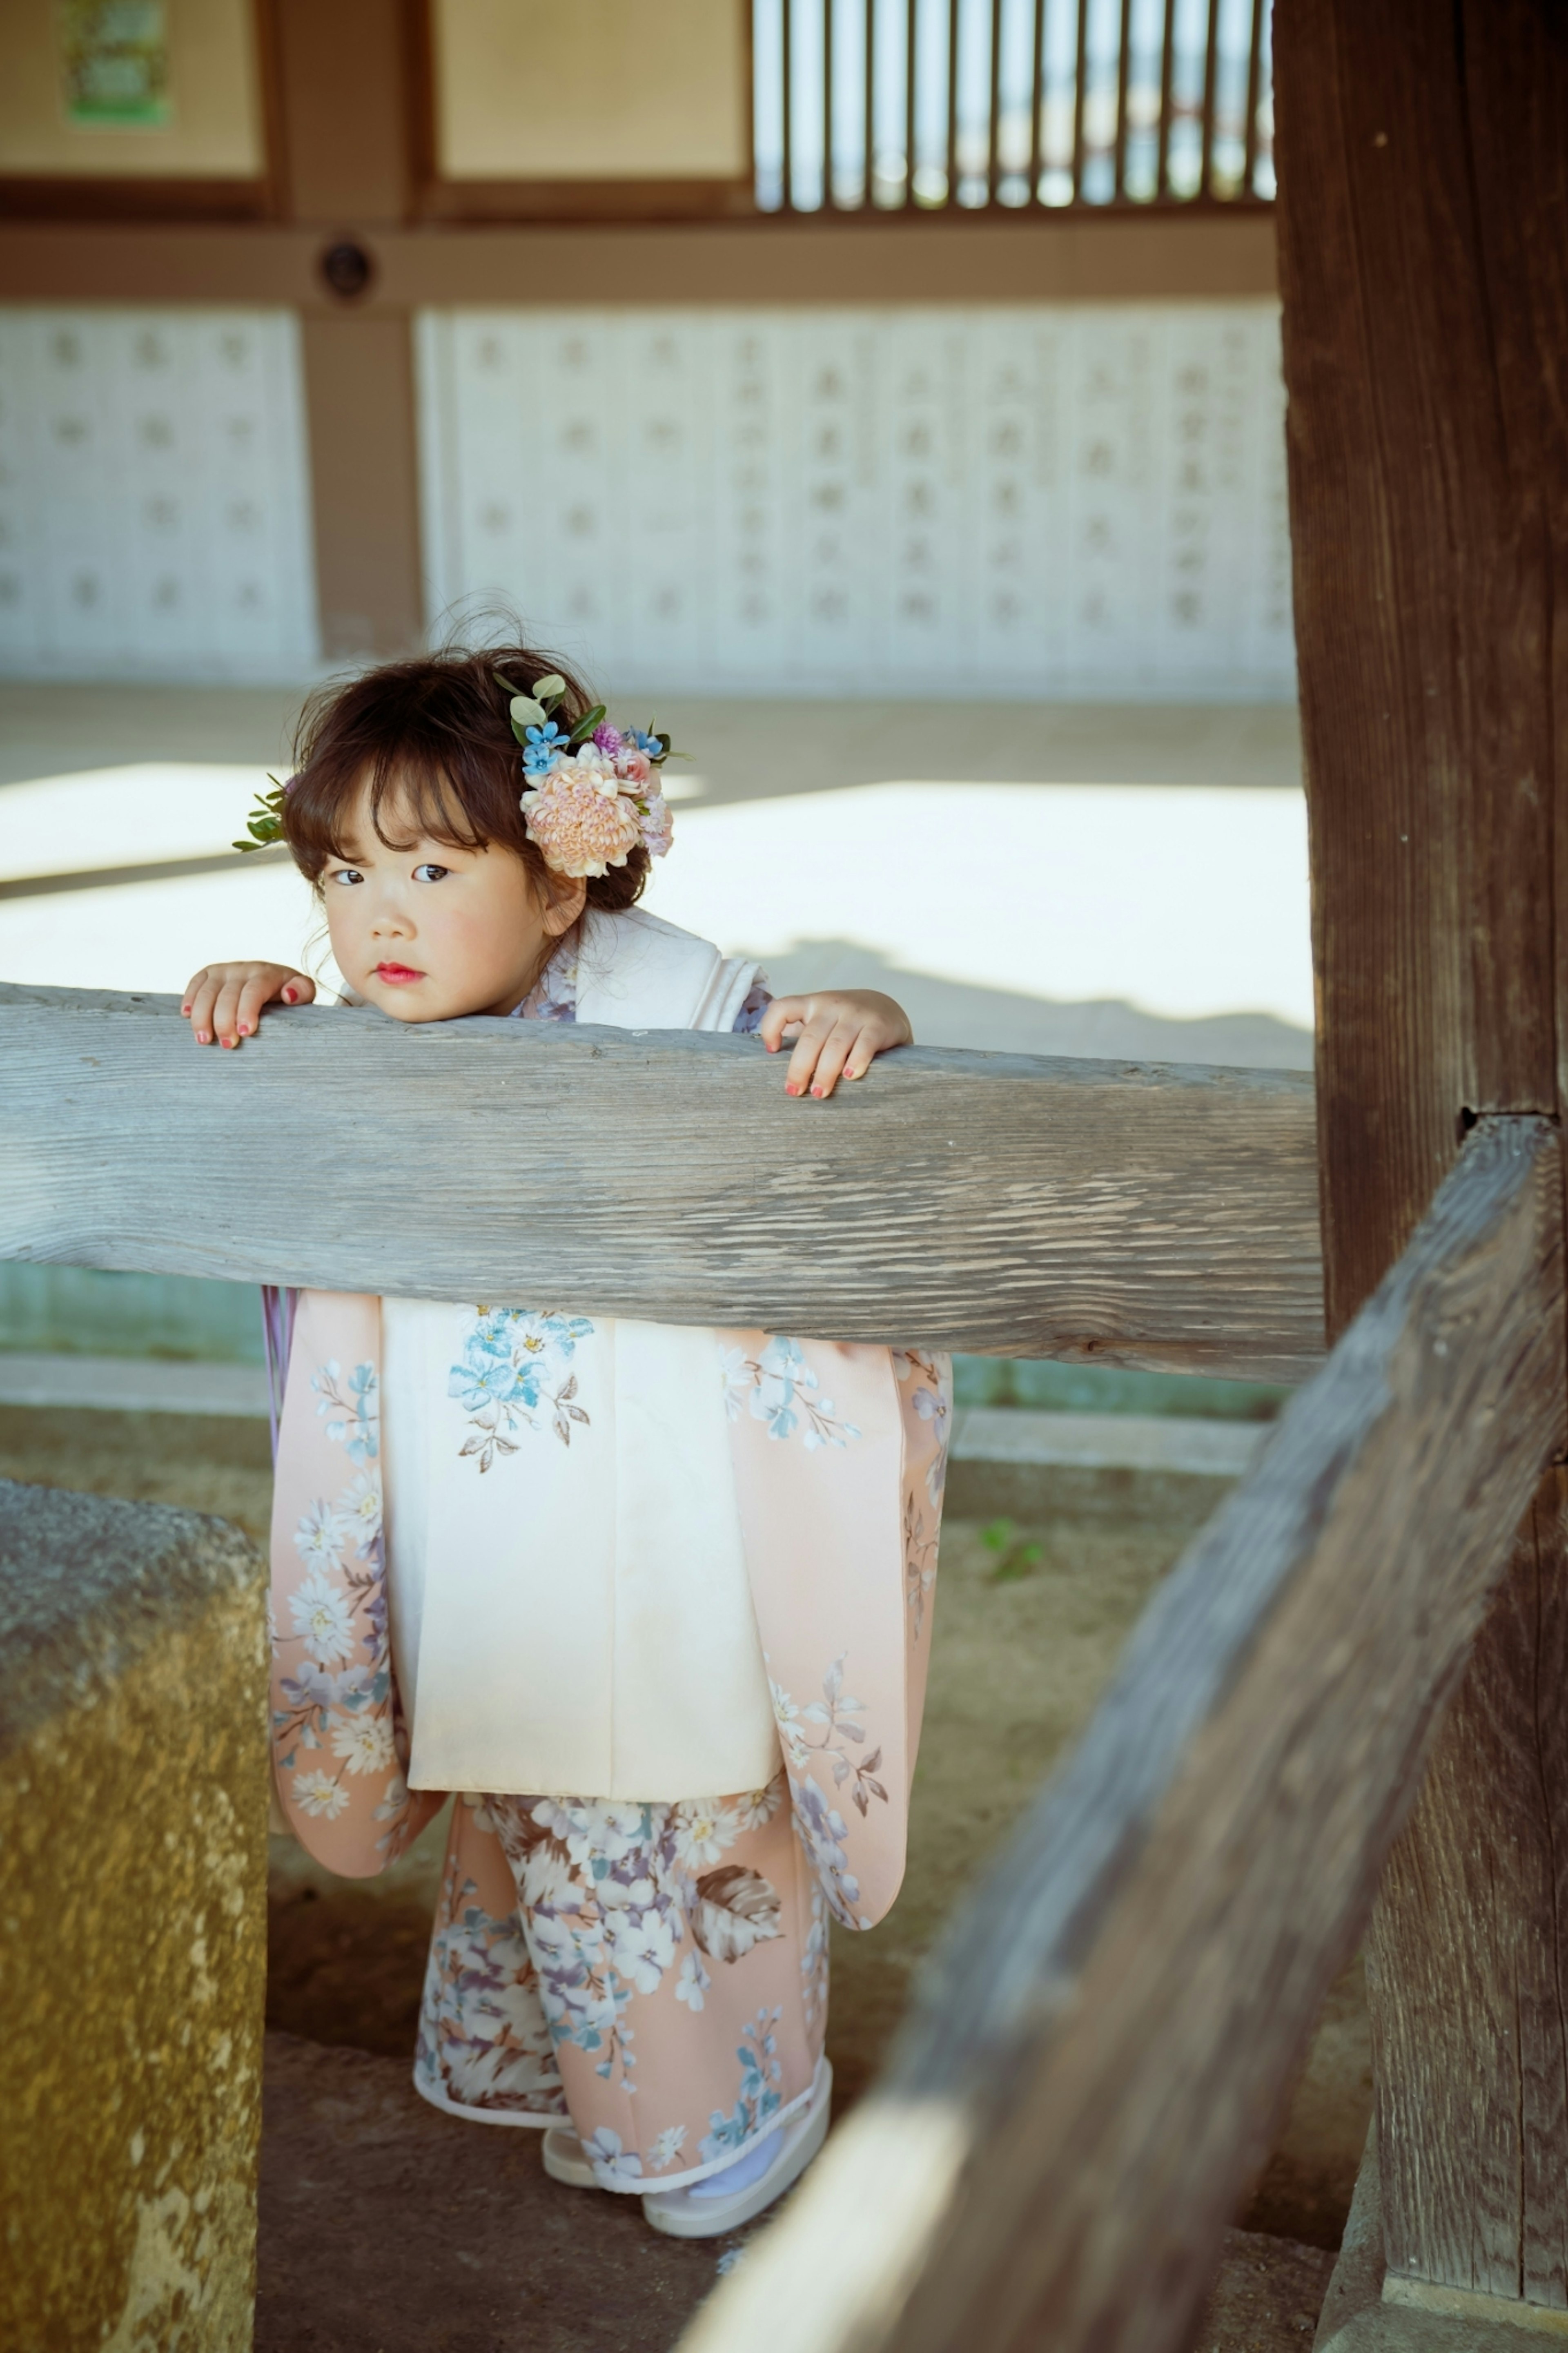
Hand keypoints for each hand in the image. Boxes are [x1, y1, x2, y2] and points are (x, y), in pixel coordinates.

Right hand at [182, 961, 313, 1047]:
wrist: (274, 979)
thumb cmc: (288, 993)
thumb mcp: (303, 992)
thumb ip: (303, 991)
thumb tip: (288, 995)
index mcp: (266, 973)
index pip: (253, 991)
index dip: (246, 1011)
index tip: (244, 1033)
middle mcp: (242, 969)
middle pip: (227, 995)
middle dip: (224, 1021)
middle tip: (227, 1045)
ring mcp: (223, 970)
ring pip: (207, 992)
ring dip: (201, 1016)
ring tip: (204, 1040)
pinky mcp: (208, 974)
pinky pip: (194, 983)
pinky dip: (188, 999)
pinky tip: (185, 1016)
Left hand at [758, 990, 912, 1098]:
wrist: (887, 1009)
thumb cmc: (846, 1023)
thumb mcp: (822, 1020)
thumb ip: (803, 1037)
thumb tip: (781, 1072)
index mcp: (812, 1004)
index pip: (782, 1007)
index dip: (771, 1028)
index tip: (771, 1051)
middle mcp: (832, 1006)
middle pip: (810, 1038)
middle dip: (799, 1068)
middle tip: (794, 1092)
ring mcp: (856, 1014)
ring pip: (836, 1044)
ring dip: (825, 1071)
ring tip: (819, 1093)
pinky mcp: (878, 1025)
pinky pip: (865, 1044)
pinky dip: (856, 1061)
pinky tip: (850, 1076)